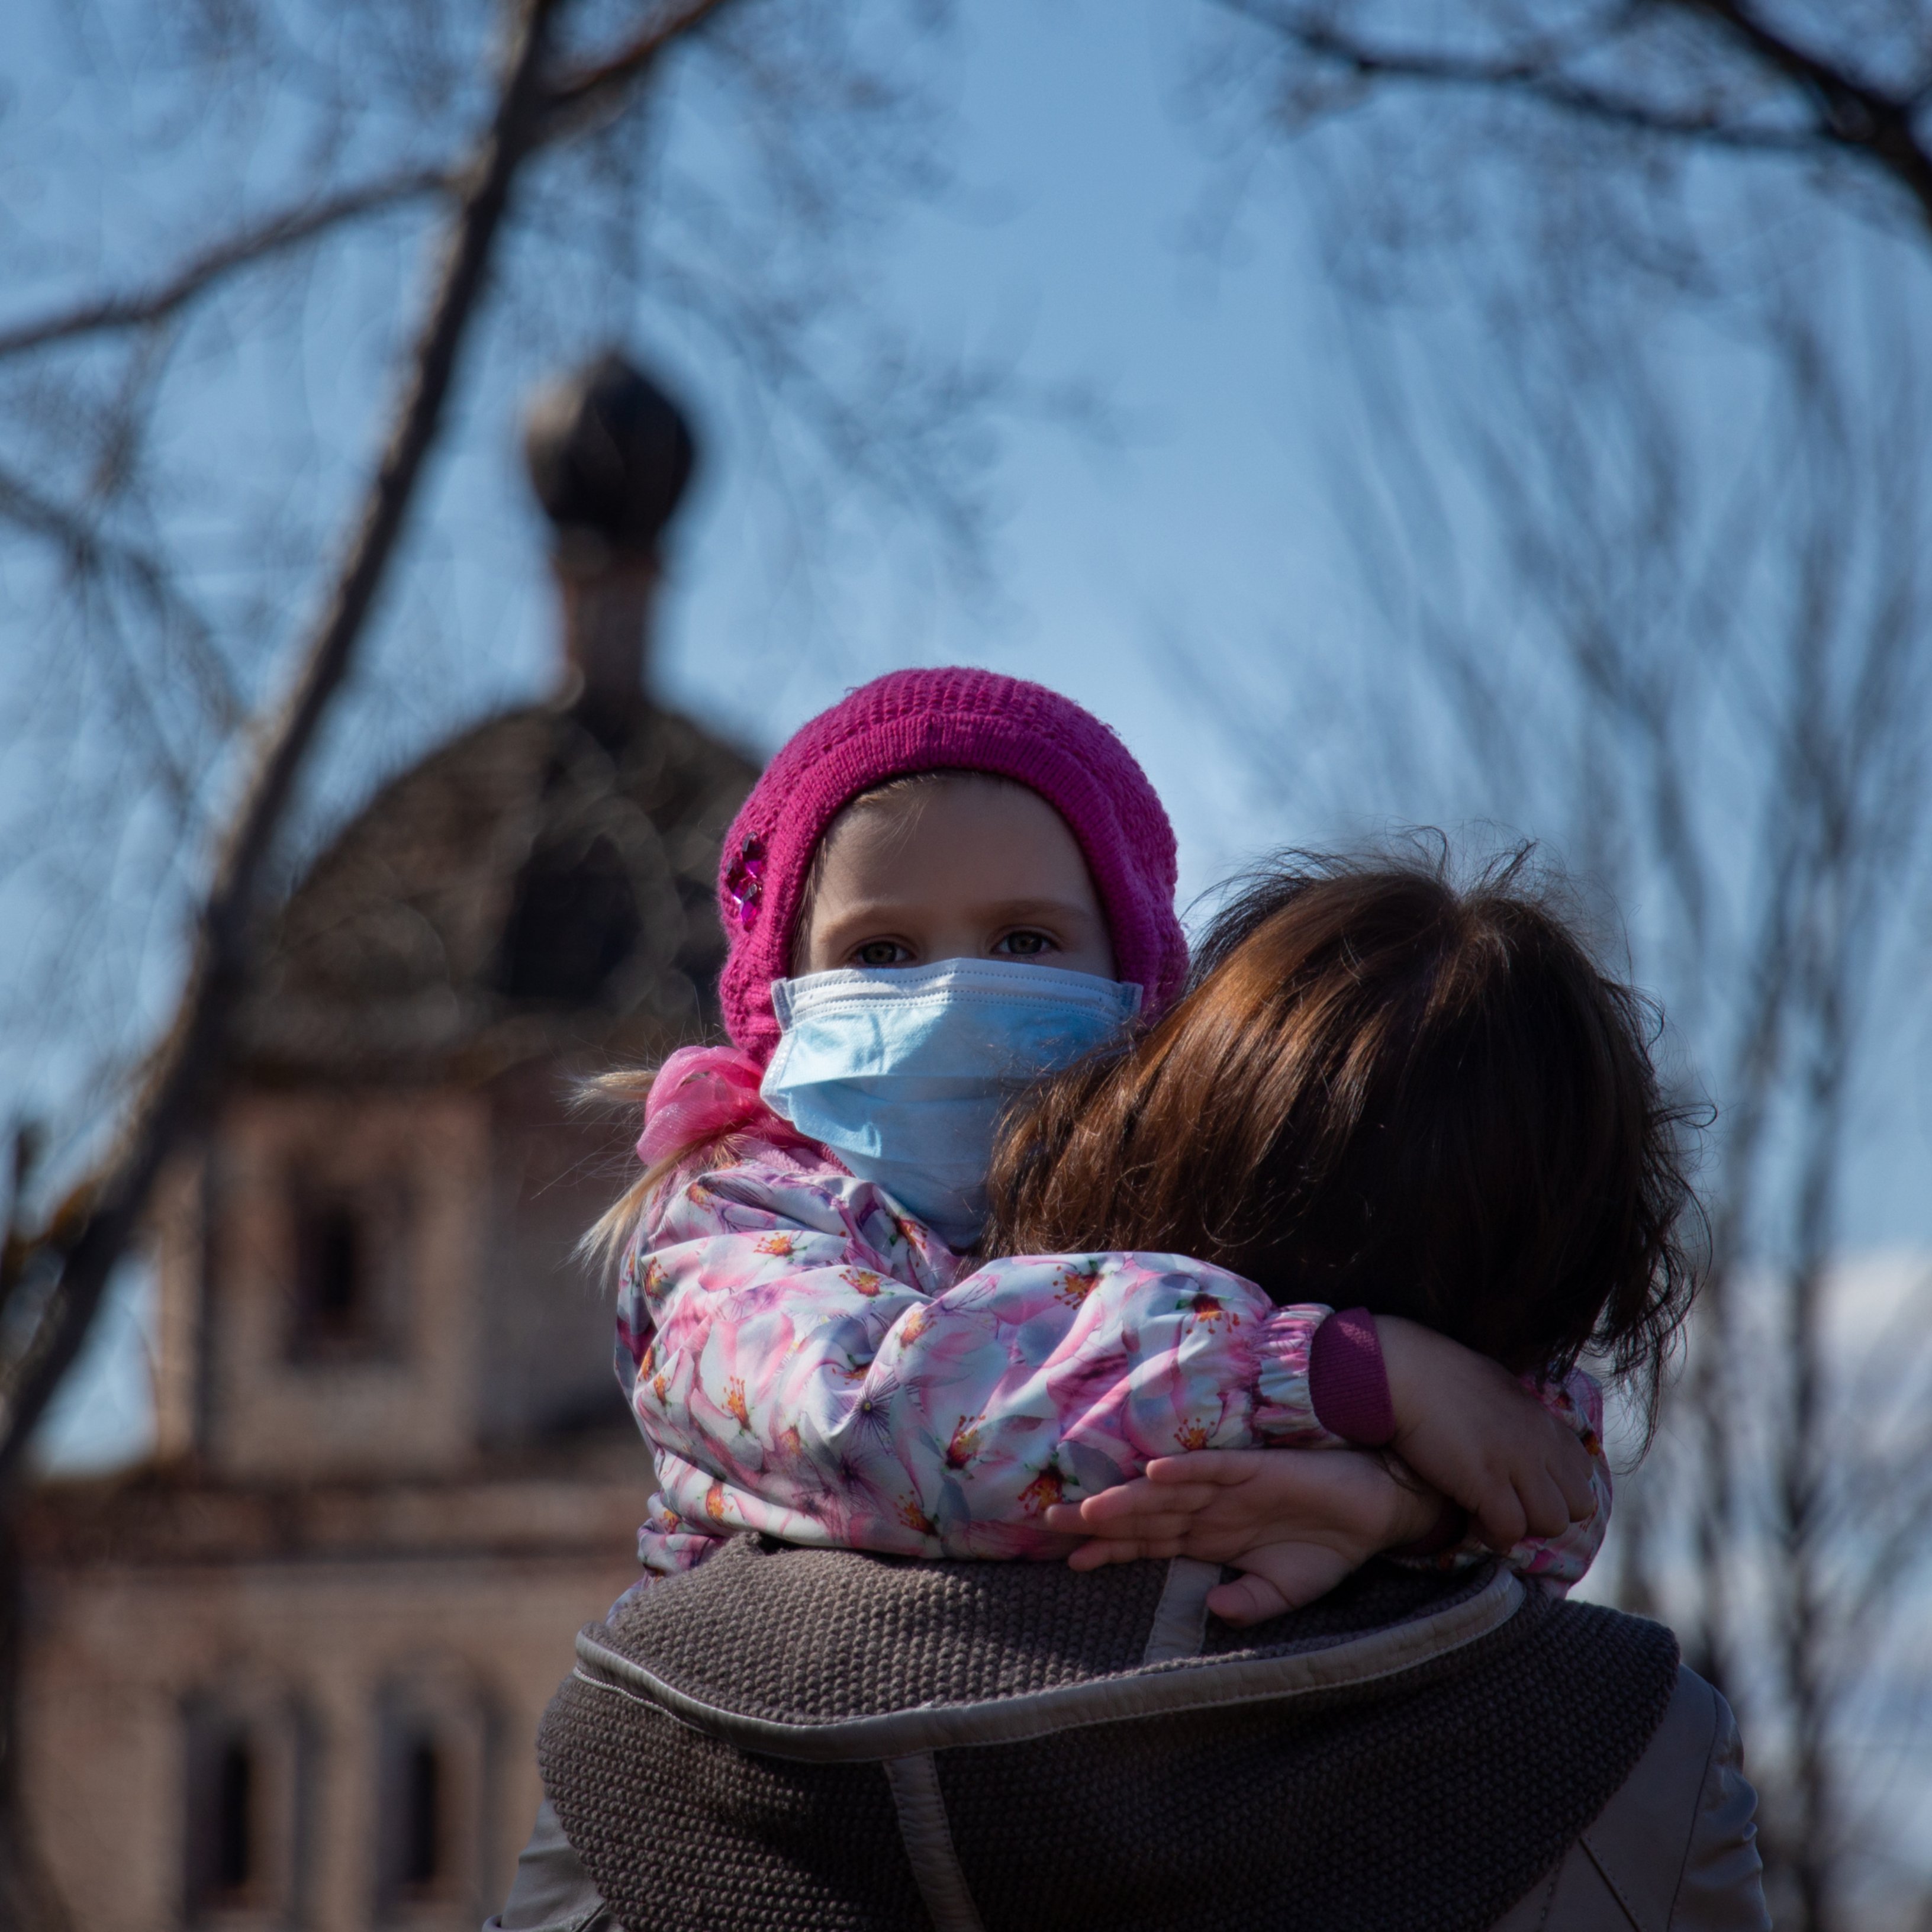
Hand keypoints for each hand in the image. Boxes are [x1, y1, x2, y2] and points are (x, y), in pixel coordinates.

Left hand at [1042, 1448, 1443, 1625]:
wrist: (1374, 1512)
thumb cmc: (1326, 1547)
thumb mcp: (1285, 1591)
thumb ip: (1248, 1602)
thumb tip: (1213, 1612)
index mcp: (1210, 1538)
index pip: (1149, 1544)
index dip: (1112, 1550)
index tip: (1070, 1561)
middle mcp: (1210, 1509)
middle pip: (1145, 1516)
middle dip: (1100, 1521)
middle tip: (1052, 1522)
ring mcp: (1229, 1486)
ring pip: (1167, 1491)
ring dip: (1129, 1498)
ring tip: (1090, 1507)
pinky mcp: (1256, 1468)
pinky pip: (1214, 1467)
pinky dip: (1185, 1468)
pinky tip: (1155, 1471)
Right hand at [1375, 1316, 1595, 1551]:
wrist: (1404, 1369)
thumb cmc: (1439, 1374)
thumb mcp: (1497, 1389)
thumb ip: (1519, 1418)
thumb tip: (1522, 1438)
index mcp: (1544, 1420)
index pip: (1583, 1474)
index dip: (1556, 1489)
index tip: (1524, 1488)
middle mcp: (1540, 1442)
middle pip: (1578, 1505)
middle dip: (1546, 1512)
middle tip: (1509, 1505)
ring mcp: (1516, 1462)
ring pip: (1552, 1523)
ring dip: (1522, 1526)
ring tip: (1489, 1515)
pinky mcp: (1486, 1482)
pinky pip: (1510, 1531)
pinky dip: (1492, 1534)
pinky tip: (1470, 1519)